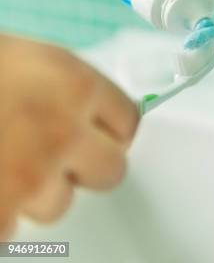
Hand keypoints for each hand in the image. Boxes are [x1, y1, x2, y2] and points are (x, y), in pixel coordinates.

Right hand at [0, 35, 138, 239]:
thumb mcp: (18, 59)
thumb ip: (58, 90)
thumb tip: (82, 116)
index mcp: (72, 83)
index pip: (127, 121)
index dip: (109, 131)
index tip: (99, 135)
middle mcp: (62, 131)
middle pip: (111, 170)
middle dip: (84, 168)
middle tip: (52, 158)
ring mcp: (30, 177)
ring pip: (58, 203)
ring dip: (32, 192)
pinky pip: (10, 228)